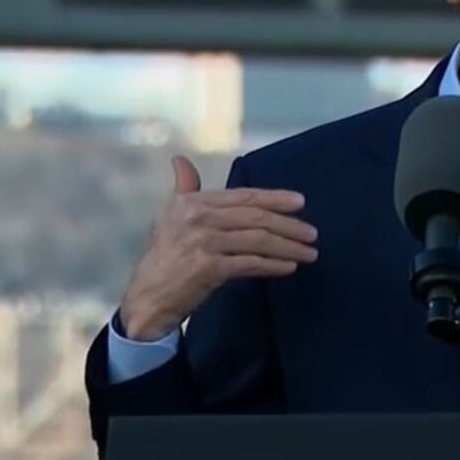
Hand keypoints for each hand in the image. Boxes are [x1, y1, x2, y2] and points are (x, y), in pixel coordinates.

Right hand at [117, 155, 317, 340]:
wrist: (147, 298)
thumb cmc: (164, 259)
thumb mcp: (170, 217)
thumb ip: (184, 189)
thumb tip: (180, 160)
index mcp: (193, 202)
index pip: (243, 196)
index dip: (275, 198)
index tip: (301, 202)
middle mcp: (197, 217)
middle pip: (255, 217)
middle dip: (289, 225)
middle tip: (312, 234)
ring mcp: (203, 242)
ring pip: (258, 240)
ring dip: (288, 246)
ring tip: (309, 252)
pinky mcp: (209, 267)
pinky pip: (251, 263)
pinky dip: (273, 265)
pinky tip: (289, 267)